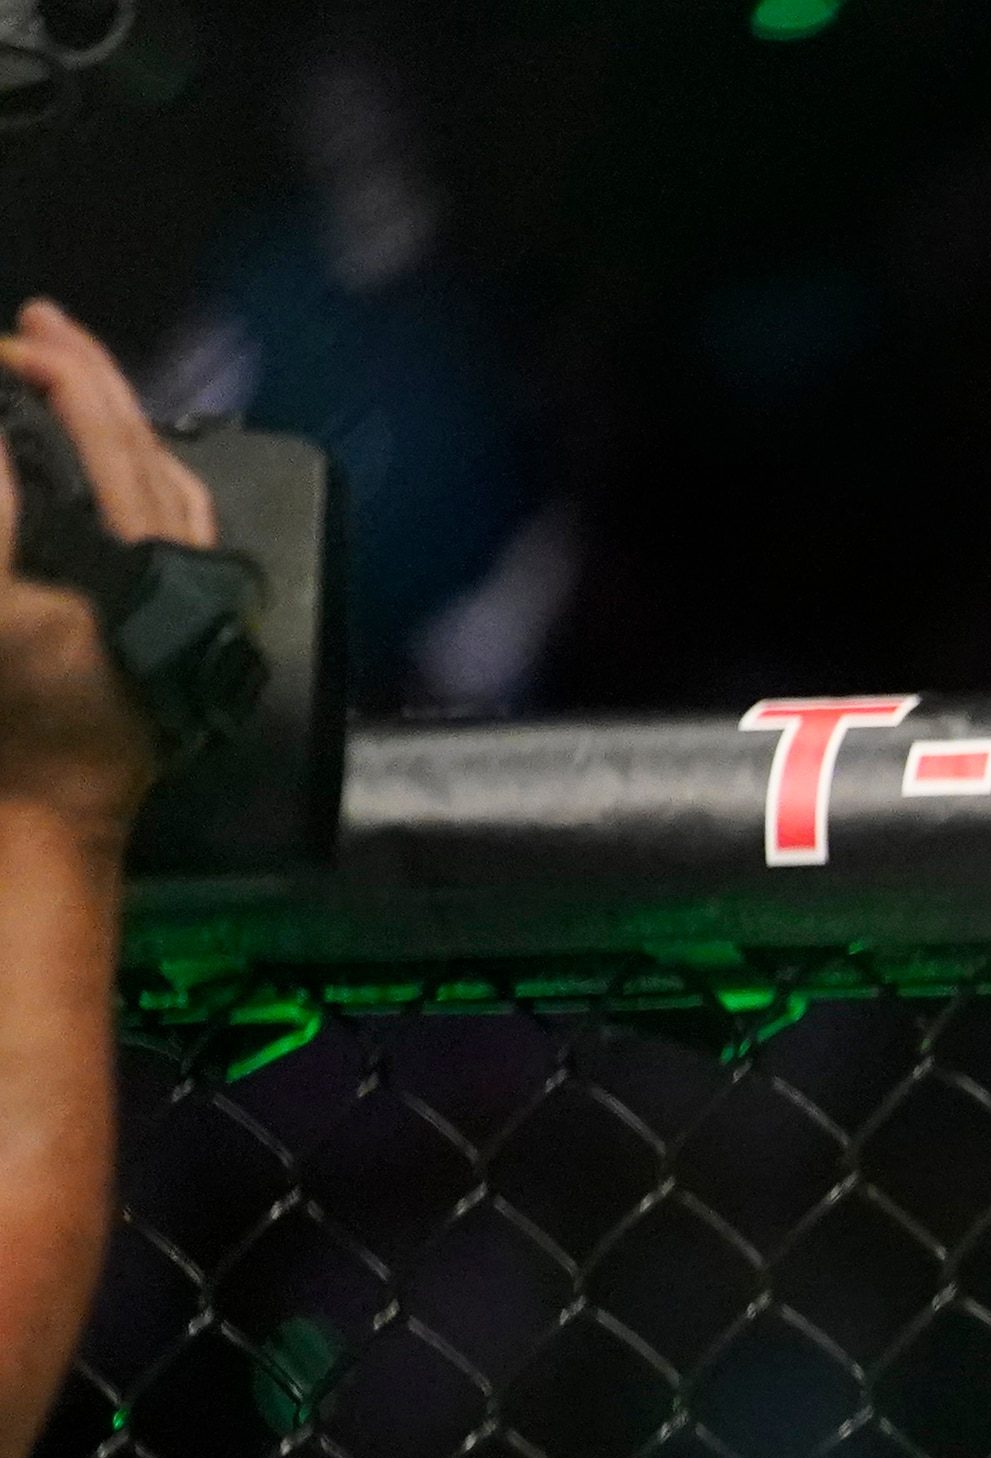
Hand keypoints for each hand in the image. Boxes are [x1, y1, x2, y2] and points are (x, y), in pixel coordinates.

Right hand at [0, 300, 208, 837]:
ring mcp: (184, 596)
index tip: (6, 342)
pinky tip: (127, 463)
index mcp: (141, 555)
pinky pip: (179, 529)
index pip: (103, 435)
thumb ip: (3, 517)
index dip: (55, 376)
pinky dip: (152, 479)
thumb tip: (1, 440)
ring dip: (119, 418)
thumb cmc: (19, 722)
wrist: (53, 816)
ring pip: (168, 480)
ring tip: (72, 368)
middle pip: (144, 445)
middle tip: (40, 320)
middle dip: (90, 377)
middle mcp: (179, 567)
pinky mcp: (177, 625)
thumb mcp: (0, 614)